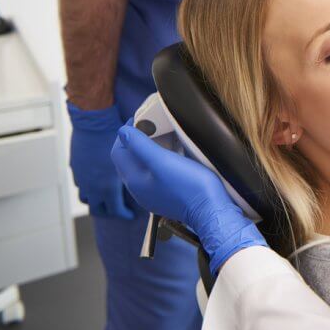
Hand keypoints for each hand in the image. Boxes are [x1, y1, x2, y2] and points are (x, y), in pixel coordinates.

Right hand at [67, 102, 134, 218]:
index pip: (115, 210)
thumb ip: (138, 170)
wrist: (94, 121)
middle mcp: (92, 186)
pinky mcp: (76, 168)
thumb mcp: (133, 156)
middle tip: (117, 211)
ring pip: (86, 198)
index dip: (124, 215)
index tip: (131, 215)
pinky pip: (80, 183)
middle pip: (97, 209)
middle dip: (108, 213)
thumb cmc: (117, 138)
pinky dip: (88, 186)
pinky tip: (96, 181)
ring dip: (96, 200)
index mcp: (108, 186)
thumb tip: (152, 177)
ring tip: (105, 199)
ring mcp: (82, 177)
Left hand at [111, 121, 267, 273]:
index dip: (126, 133)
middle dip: (136, 140)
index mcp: (134, 180)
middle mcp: (139, 189)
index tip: (140, 119)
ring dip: (148, 150)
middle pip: (128, 159)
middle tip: (151, 125)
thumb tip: (122, 131)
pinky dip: (158, 160)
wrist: (211, 210)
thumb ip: (140, 146)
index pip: (118, 152)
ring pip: (142, 166)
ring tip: (162, 136)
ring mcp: (153, 195)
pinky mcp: (166, 196)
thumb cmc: (189, 185)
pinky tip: (172, 155)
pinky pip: (155, 174)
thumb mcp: (163, 161)